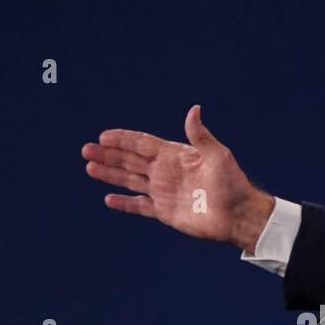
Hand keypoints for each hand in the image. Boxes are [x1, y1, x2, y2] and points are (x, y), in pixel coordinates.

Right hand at [80, 104, 274, 252]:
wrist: (238, 215)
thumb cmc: (232, 183)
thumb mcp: (217, 155)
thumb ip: (200, 135)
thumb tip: (194, 109)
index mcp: (175, 155)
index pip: (142, 143)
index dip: (123, 139)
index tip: (103, 136)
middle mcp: (166, 172)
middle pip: (131, 160)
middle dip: (109, 154)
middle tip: (86, 150)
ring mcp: (163, 192)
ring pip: (130, 180)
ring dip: (110, 174)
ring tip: (90, 167)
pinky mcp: (165, 212)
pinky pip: (139, 206)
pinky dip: (124, 203)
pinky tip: (108, 198)